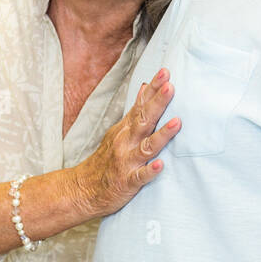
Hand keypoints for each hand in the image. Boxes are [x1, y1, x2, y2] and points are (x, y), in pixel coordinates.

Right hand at [72, 68, 179, 218]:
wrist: (82, 189)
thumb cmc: (106, 159)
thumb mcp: (118, 130)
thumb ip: (135, 111)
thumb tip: (147, 86)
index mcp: (126, 129)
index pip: (141, 105)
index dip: (153, 89)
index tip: (165, 72)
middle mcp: (126, 142)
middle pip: (144, 120)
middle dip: (158, 103)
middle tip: (170, 86)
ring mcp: (127, 162)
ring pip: (146, 147)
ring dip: (162, 135)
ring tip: (177, 122)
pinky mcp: (127, 182)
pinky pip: (140, 177)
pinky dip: (150, 171)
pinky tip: (161, 165)